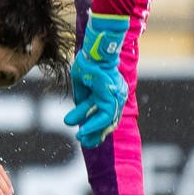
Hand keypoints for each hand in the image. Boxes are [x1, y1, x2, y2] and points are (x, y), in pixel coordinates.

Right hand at [62, 14, 130, 148]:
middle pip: (107, 120)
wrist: (93, 53)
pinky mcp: (113, 97)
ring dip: (93, 131)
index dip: (93, 125)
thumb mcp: (81, 84)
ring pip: (107, 121)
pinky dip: (94, 125)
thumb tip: (78, 113)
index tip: (83, 134)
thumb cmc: (87, 63)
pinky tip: (82, 131)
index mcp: (108, 92)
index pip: (103, 113)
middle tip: (83, 141)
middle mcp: (115, 96)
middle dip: (94, 132)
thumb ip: (82, 99)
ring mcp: (115, 97)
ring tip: (80, 139)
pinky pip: (105, 116)